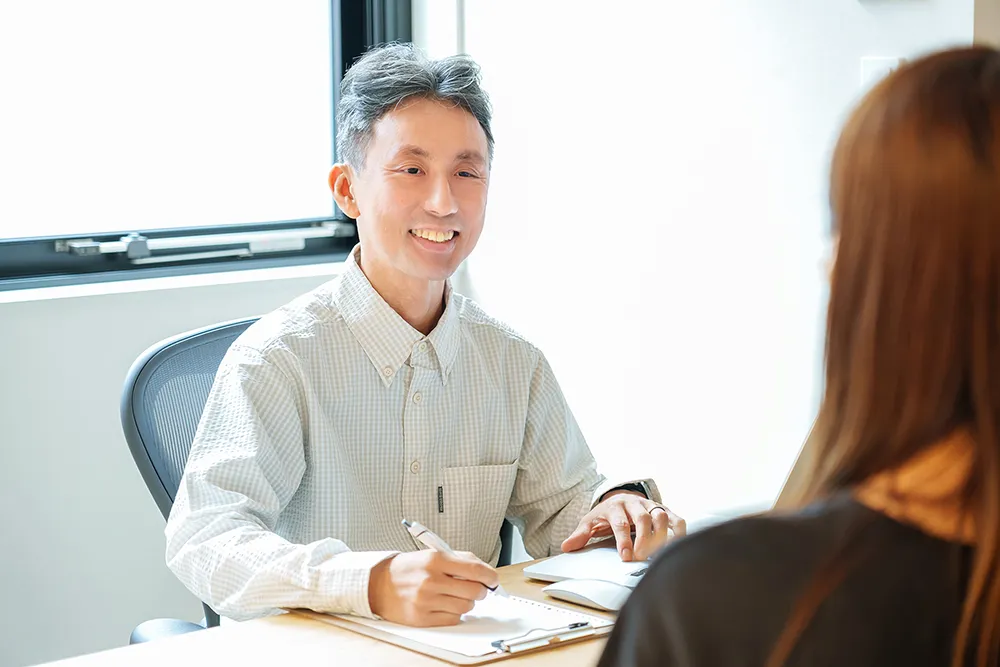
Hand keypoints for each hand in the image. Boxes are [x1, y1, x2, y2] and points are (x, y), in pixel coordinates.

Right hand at [367, 550, 499, 626]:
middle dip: (480, 590)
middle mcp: (431, 580)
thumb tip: (485, 571)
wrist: (379, 584)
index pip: (474, 570)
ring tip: (457, 596)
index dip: (490, 576)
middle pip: (474, 591)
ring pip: (466, 607)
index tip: (493, 579)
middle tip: (477, 588)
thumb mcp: (432, 554)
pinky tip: (446, 605)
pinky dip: (455, 613)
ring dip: (467, 602)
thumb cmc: (409, 569)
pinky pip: (453, 619)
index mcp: (435, 560)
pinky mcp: (423, 618)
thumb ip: (460, 560)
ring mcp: (426, 601)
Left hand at [561, 491, 685, 561]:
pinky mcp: (664, 510)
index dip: (623, 541)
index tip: (626, 557)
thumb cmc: (605, 514)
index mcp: (615, 506)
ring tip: (656, 555)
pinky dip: (680, 532)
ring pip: (660, 516)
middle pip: (642, 519)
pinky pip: (677, 519)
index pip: (620, 523)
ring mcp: (651, 506)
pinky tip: (675, 547)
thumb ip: (580, 535)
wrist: (619, 498)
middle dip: (642, 540)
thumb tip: (566, 546)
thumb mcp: (590, 522)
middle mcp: (635, 503)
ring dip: (660, 536)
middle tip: (640, 558)